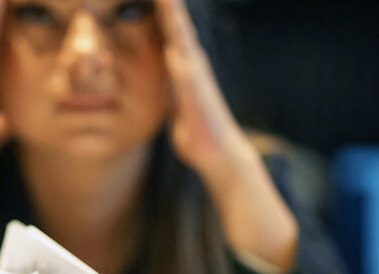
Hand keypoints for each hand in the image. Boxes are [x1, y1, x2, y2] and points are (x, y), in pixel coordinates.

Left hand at [154, 0, 298, 273]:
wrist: (219, 154)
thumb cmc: (197, 132)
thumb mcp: (175, 105)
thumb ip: (169, 89)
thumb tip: (161, 86)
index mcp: (182, 68)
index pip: (168, 34)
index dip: (159, 13)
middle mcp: (191, 65)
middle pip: (176, 26)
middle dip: (168, 5)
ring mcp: (195, 74)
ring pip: (182, 36)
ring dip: (173, 14)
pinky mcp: (196, 88)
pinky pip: (184, 59)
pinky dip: (178, 40)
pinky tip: (171, 27)